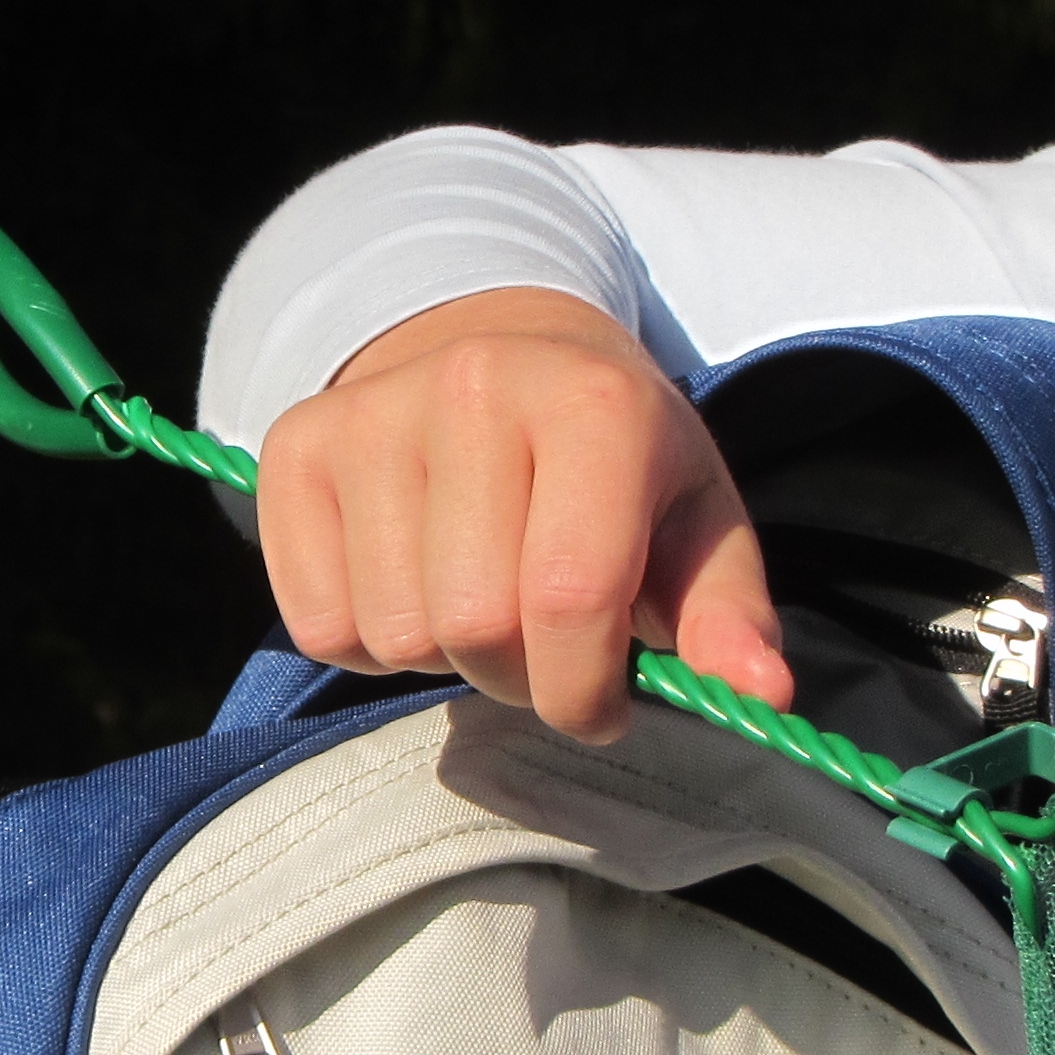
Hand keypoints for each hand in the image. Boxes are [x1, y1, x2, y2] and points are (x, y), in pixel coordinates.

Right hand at [253, 287, 790, 742]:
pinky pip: (319, 622)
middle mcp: (472, 385)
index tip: (601, 701)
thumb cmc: (616, 462)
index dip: (585, 690)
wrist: (498, 354)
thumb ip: (727, 615)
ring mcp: (370, 412)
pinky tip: (409, 580)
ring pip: (392, 633)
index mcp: (591, 403)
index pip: (569, 598)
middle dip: (515, 674)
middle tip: (538, 639)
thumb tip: (759, 698)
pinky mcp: (294, 446)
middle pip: (473, 626)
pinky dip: (366, 639)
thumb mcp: (695, 522)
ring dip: (441, 655)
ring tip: (475, 594)